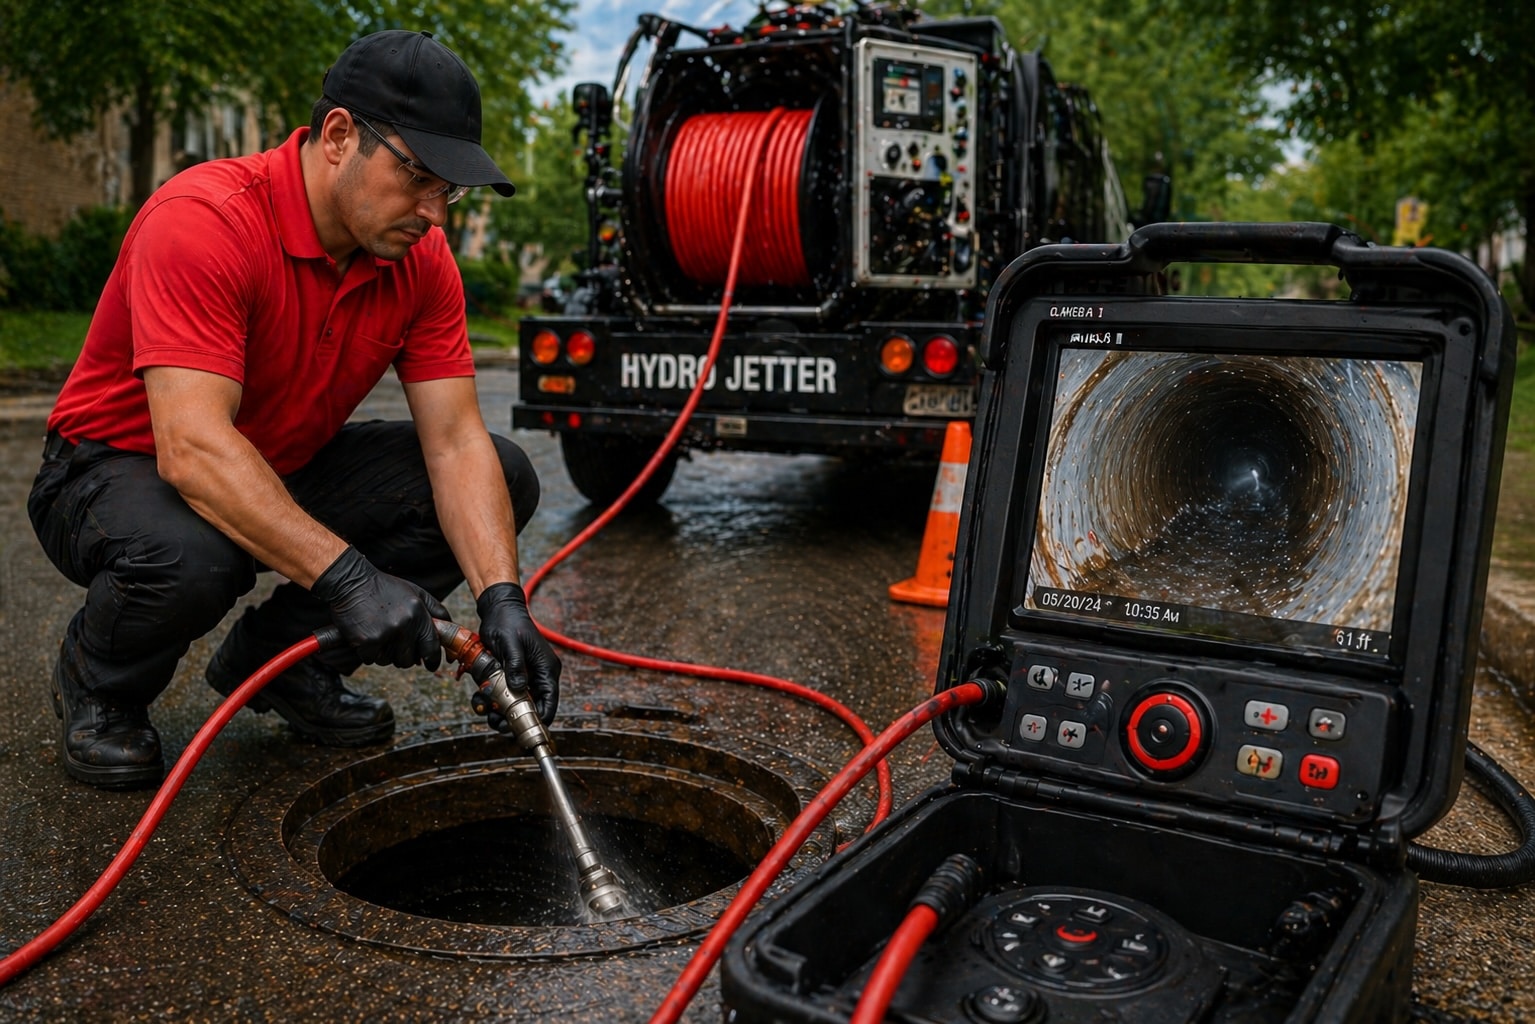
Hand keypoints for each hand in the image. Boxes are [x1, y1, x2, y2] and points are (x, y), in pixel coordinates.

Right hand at [311, 546, 446, 669]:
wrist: (351, 582)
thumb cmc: (384, 588)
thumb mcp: (416, 593)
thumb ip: (436, 610)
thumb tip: (449, 630)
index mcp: (419, 613)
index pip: (432, 645)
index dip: (433, 660)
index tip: (431, 665)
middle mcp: (405, 624)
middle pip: (409, 659)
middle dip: (403, 656)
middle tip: (395, 645)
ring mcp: (386, 633)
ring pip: (390, 661)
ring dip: (384, 654)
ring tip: (379, 636)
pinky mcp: (367, 641)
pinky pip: (372, 659)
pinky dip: (368, 653)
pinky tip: (366, 637)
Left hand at [476, 582, 560, 723]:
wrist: (498, 610)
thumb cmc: (508, 622)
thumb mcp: (511, 644)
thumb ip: (516, 666)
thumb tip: (518, 689)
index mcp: (546, 669)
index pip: (549, 701)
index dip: (539, 719)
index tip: (524, 732)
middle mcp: (538, 676)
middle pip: (531, 708)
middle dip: (512, 718)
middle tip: (496, 723)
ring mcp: (524, 677)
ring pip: (514, 705)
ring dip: (498, 711)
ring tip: (484, 710)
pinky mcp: (510, 677)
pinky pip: (503, 696)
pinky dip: (490, 700)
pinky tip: (479, 698)